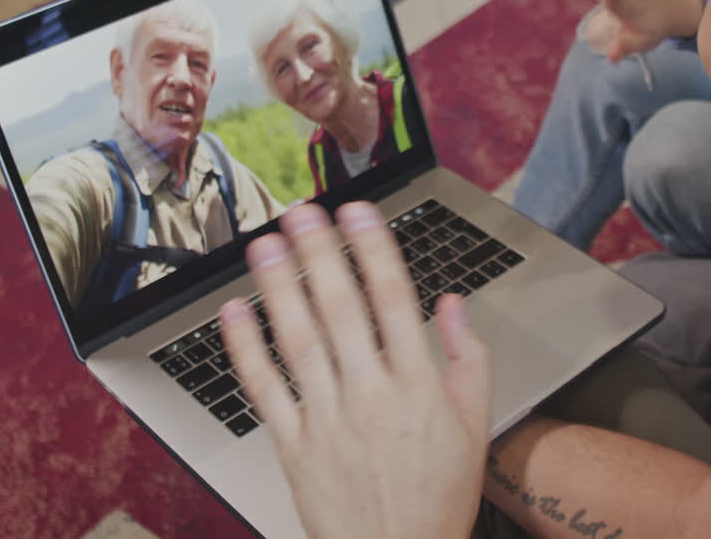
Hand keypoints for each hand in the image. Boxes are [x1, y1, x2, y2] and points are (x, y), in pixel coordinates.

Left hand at [220, 202, 492, 538]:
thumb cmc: (438, 499)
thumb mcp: (476, 427)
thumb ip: (471, 360)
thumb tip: (453, 304)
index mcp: (418, 386)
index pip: (393, 299)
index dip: (372, 248)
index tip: (357, 211)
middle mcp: (370, 396)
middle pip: (339, 309)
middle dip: (319, 252)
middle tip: (301, 211)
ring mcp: (328, 421)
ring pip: (297, 340)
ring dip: (278, 286)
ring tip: (264, 245)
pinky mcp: (294, 447)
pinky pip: (264, 391)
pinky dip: (245, 350)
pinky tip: (234, 313)